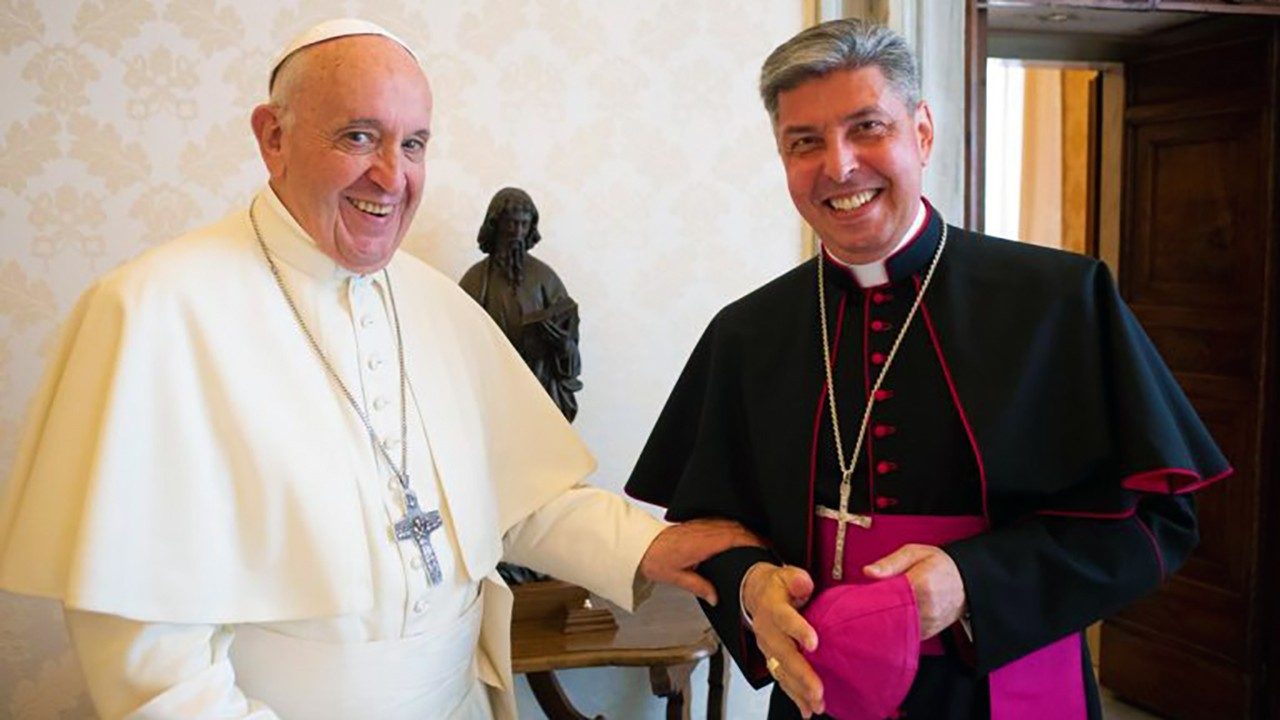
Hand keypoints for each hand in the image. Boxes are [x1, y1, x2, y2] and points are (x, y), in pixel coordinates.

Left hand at [640, 518, 762, 605]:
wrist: (641, 545)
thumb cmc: (656, 559)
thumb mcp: (678, 578)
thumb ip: (700, 587)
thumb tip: (715, 597)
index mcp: (704, 542)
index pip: (737, 537)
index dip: (755, 542)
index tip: (767, 549)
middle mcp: (705, 530)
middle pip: (739, 529)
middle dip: (757, 537)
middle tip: (770, 548)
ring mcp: (702, 525)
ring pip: (732, 524)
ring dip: (747, 532)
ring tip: (760, 544)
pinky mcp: (699, 524)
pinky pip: (723, 523)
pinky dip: (735, 529)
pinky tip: (740, 538)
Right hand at [742, 563, 824, 717]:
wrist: (755, 595)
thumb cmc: (776, 587)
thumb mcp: (786, 575)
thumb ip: (796, 579)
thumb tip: (804, 583)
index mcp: (773, 608)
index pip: (785, 619)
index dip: (798, 630)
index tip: (813, 643)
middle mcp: (768, 631)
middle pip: (784, 654)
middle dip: (801, 674)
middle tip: (817, 689)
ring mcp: (768, 648)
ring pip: (782, 671)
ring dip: (799, 690)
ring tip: (816, 703)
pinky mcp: (772, 659)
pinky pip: (782, 679)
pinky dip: (794, 696)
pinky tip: (807, 708)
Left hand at [864, 543, 966, 638]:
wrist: (965, 581)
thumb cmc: (938, 565)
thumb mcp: (914, 553)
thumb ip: (890, 562)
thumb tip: (868, 571)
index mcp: (922, 585)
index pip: (890, 597)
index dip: (871, 599)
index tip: (858, 598)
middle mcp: (927, 608)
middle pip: (891, 616)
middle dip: (873, 613)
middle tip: (859, 608)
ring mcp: (928, 623)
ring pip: (896, 629)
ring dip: (883, 622)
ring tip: (872, 613)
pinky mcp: (927, 633)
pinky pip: (905, 636)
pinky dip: (893, 629)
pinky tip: (886, 620)